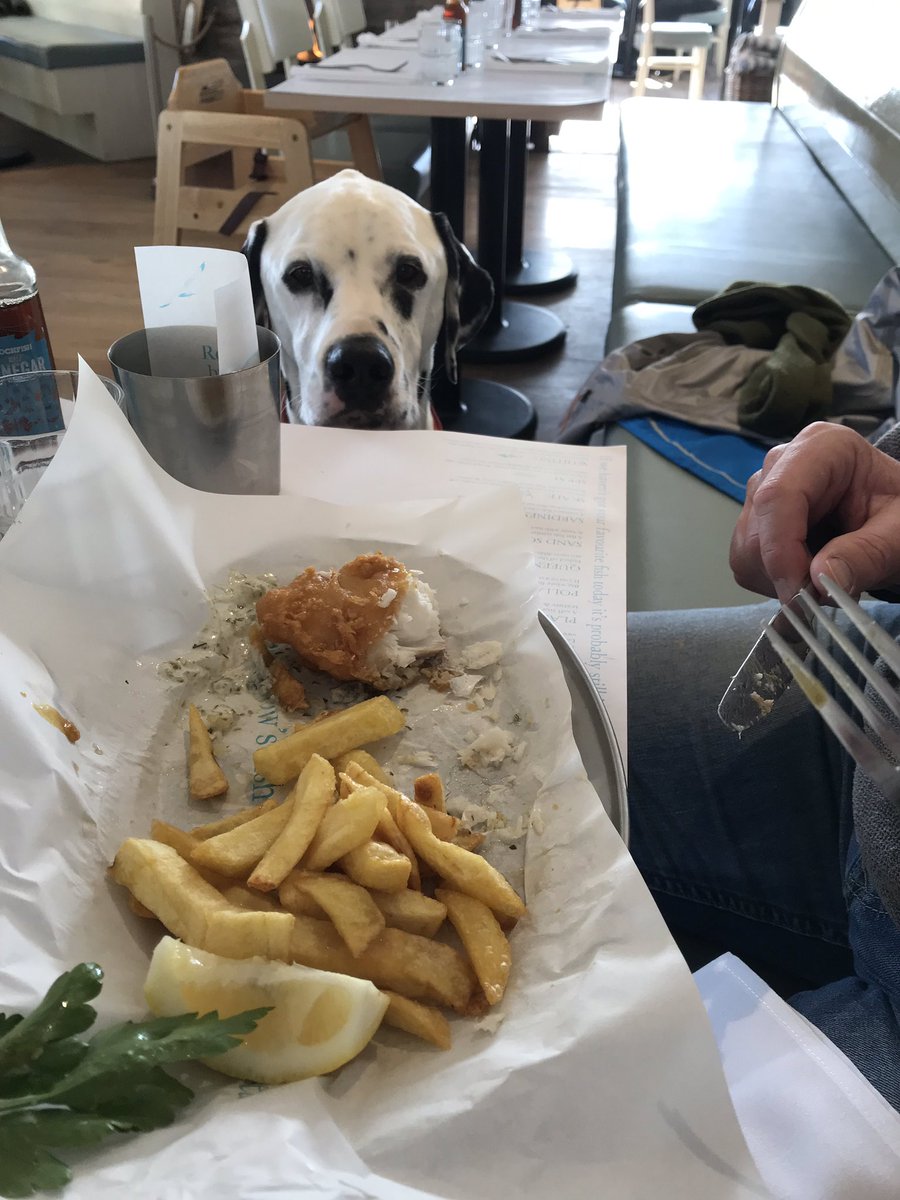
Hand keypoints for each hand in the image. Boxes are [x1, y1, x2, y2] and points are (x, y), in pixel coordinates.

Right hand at [730, 422, 899, 602]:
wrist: (893, 520)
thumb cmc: (898, 513)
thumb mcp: (899, 533)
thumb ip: (866, 554)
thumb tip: (820, 580)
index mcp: (822, 449)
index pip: (778, 495)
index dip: (782, 548)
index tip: (801, 591)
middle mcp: (782, 466)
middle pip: (757, 528)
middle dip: (786, 571)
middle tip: (828, 591)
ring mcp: (762, 494)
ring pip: (746, 551)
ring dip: (782, 580)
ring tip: (827, 577)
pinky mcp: (754, 524)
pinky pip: (746, 564)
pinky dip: (775, 582)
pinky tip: (809, 573)